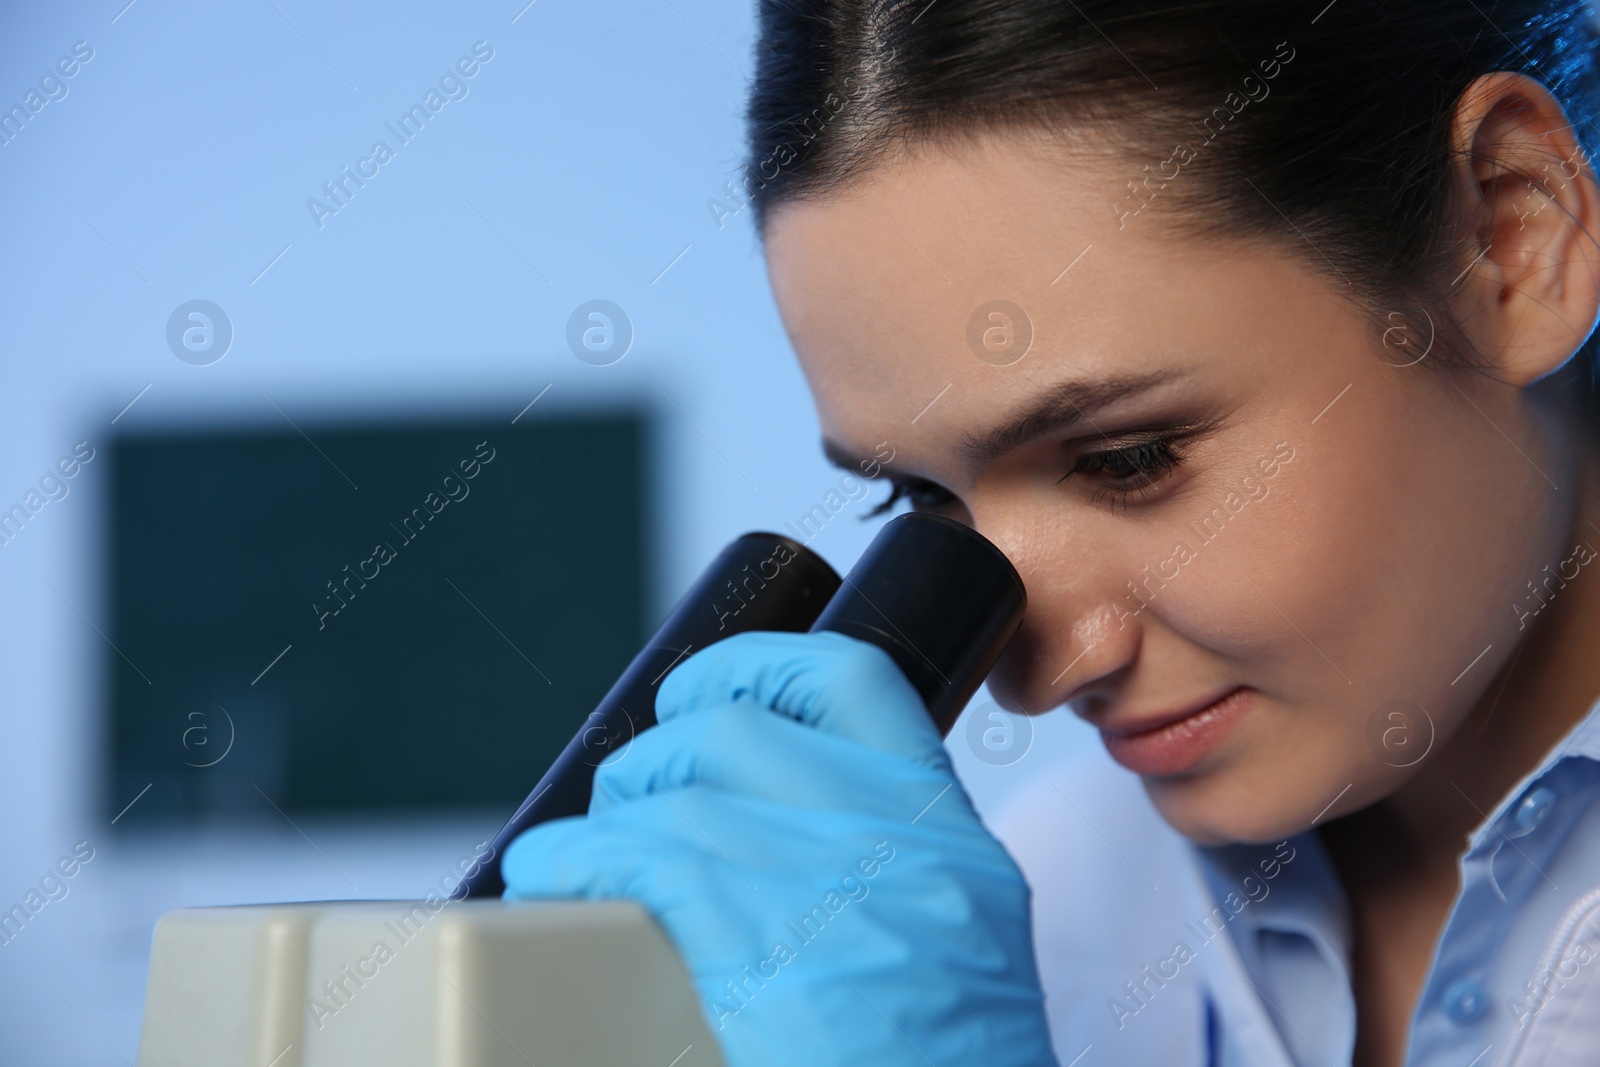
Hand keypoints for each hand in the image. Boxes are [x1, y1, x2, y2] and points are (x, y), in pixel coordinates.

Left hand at [501, 630, 1058, 1065]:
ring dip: (613, 815)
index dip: (763, 666)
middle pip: (742, 729)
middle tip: (632, 802)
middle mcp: (898, 839)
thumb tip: (761, 839)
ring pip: (684, 791)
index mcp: (949, 837)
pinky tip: (548, 875)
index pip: (855, 682)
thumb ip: (884, 874)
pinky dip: (575, 858)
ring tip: (582, 855)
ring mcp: (834, 887)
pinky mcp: (762, 944)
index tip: (708, 694)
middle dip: (663, 752)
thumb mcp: (956, 944)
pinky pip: (640, 858)